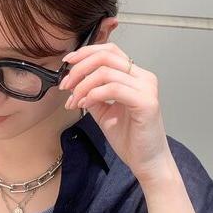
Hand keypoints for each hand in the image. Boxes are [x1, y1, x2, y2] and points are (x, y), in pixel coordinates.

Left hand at [59, 42, 174, 185]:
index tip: (67, 63)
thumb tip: (73, 82)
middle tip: (65, 85)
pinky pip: (113, 88)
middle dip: (80, 68)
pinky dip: (93, 94)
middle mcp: (144, 77)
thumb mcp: (104, 111)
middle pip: (106, 56)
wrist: (146, 162)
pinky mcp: (146, 102)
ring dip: (82, 85)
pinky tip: (85, 105)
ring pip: (106, 72)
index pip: (110, 51)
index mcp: (136, 76)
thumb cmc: (130, 138)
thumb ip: (92, 93)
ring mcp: (147, 88)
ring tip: (74, 101)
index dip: (85, 52)